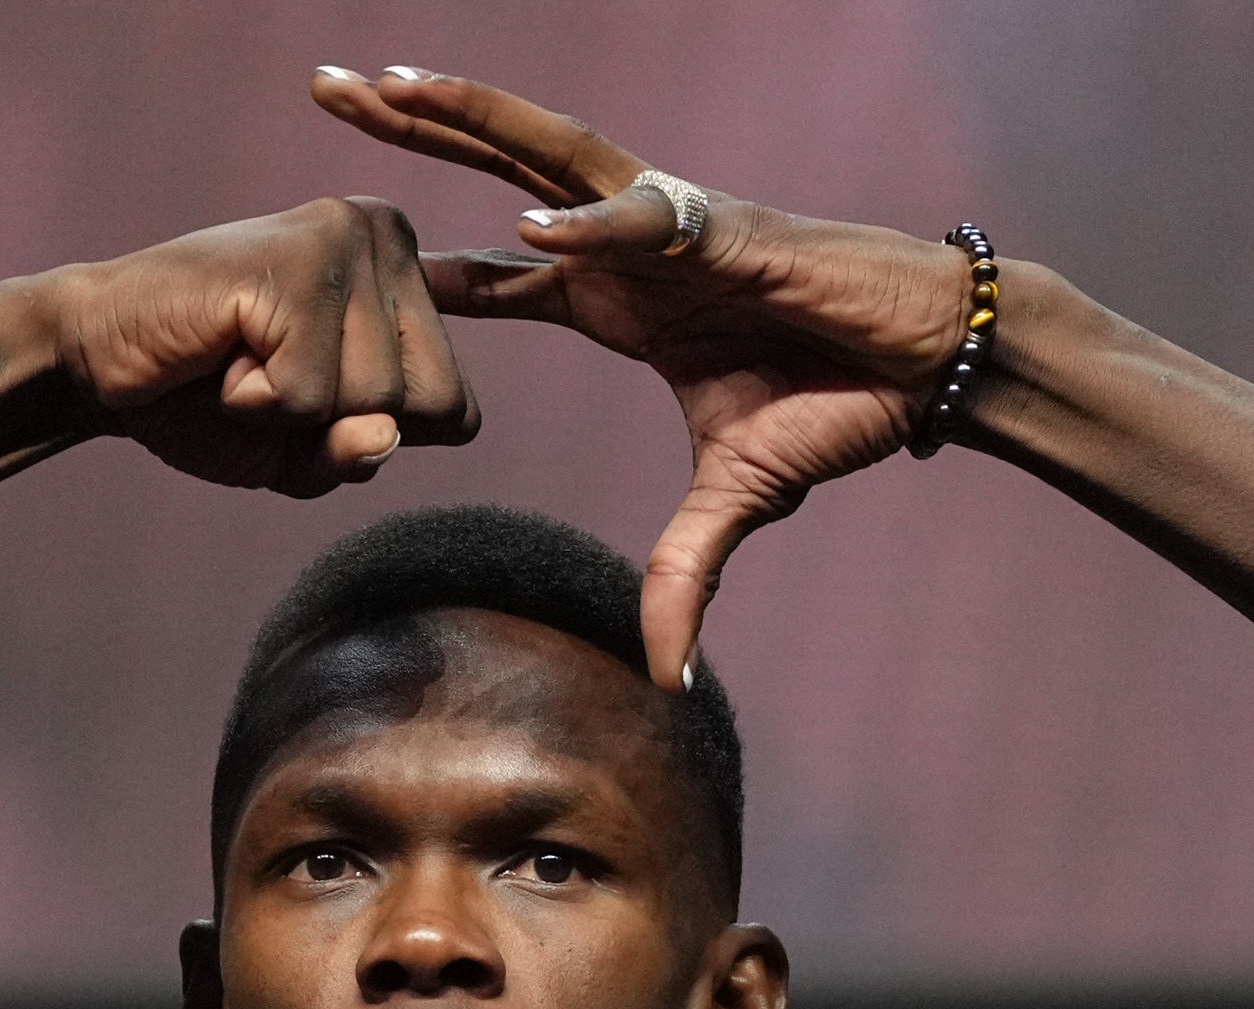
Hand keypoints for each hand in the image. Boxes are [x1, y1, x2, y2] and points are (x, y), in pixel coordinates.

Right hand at [41, 198, 477, 499]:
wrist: (97, 358)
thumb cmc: (208, 402)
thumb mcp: (302, 453)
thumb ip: (358, 453)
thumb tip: (382, 434)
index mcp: (406, 270)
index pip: (457, 412)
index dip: (374, 438)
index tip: (306, 394)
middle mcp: (387, 234)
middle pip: (430, 409)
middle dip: (343, 428)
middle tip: (271, 380)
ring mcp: (343, 239)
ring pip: (374, 403)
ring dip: (293, 417)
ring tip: (241, 363)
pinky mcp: (295, 263)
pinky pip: (309, 396)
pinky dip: (255, 407)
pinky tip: (221, 357)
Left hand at [314, 67, 972, 687]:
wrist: (928, 364)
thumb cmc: (840, 402)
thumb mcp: (738, 500)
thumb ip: (684, 574)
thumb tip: (663, 676)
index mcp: (619, 298)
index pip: (498, 270)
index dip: (423, 261)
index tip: (341, 245)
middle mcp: (631, 243)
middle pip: (499, 170)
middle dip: (413, 125)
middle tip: (325, 89)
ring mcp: (674, 225)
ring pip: (552, 155)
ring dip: (472, 119)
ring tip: (392, 87)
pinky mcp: (727, 232)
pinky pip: (646, 222)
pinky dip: (589, 226)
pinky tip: (525, 226)